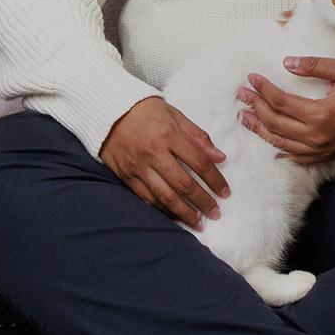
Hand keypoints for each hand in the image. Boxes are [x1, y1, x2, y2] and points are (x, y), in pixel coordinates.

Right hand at [101, 95, 230, 225]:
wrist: (109, 111)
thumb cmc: (146, 112)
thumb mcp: (175, 115)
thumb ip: (198, 137)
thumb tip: (220, 157)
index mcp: (168, 134)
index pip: (199, 162)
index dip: (215, 179)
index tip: (225, 192)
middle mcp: (153, 152)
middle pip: (183, 184)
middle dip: (203, 201)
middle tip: (215, 212)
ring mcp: (138, 167)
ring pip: (165, 197)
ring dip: (185, 213)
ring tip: (199, 223)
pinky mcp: (126, 177)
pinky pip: (147, 199)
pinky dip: (163, 211)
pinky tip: (175, 217)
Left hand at [238, 58, 334, 166]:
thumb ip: (314, 66)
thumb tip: (287, 62)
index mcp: (321, 114)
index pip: (281, 102)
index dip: (263, 90)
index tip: (251, 78)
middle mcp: (318, 136)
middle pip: (276, 124)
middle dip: (255, 108)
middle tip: (242, 95)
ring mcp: (322, 149)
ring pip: (282, 143)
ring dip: (261, 129)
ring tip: (246, 117)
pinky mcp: (328, 155)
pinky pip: (298, 157)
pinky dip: (281, 149)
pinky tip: (270, 142)